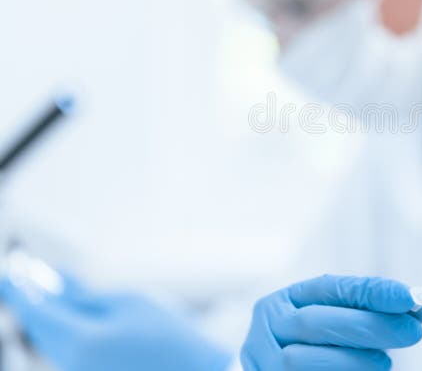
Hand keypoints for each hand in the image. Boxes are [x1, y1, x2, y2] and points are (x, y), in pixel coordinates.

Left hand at [0, 274, 231, 370]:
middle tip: (23, 277)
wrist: (193, 370)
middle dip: (30, 302)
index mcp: (81, 339)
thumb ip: (84, 293)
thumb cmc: (166, 332)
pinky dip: (60, 332)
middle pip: (39, 329)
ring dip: (44, 318)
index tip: (9, 271)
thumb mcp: (127, 301)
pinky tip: (67, 318)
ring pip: (49, 341)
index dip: (19, 289)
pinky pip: (63, 351)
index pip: (36, 310)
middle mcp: (71, 362)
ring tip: (45, 293)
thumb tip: (53, 280)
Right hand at [241, 275, 421, 370]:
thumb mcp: (338, 319)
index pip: (331, 288)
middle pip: (314, 323)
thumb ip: (371, 312)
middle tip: (412, 331)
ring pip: (300, 360)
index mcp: (286, 300)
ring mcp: (262, 359)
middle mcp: (268, 327)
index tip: (409, 297)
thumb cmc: (316, 346)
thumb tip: (420, 308)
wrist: (278, 369)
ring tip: (385, 363)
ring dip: (351, 361)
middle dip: (367, 327)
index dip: (370, 292)